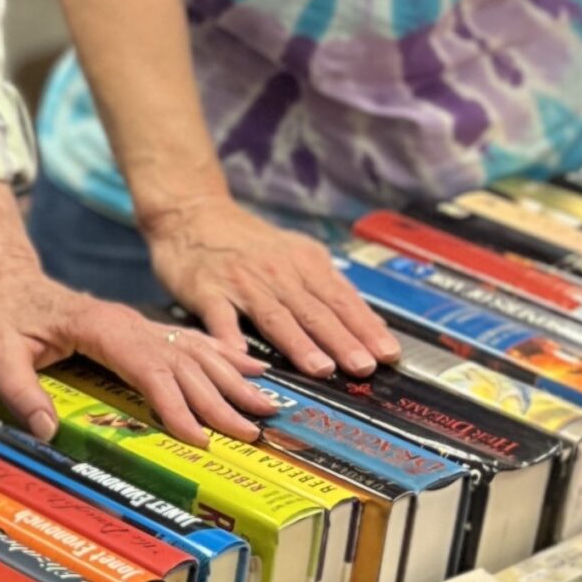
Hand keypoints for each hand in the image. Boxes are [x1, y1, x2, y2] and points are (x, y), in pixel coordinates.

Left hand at [0, 198, 274, 446]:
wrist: (6, 279)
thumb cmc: (1, 317)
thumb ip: (19, 391)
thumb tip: (47, 430)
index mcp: (99, 328)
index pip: (147, 368)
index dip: (176, 404)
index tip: (201, 436)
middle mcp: (127, 323)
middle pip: (182, 364)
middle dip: (219, 399)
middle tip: (253, 431)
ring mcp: (138, 323)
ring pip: (194, 351)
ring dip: (232, 378)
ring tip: (267, 403)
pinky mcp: (140, 328)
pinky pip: (188, 340)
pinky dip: (223, 354)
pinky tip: (250, 365)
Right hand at [143, 194, 402, 378]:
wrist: (193, 213)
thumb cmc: (250, 243)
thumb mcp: (296, 254)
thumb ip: (328, 288)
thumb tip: (372, 324)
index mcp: (303, 263)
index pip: (341, 299)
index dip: (365, 327)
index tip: (388, 354)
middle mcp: (277, 272)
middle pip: (314, 310)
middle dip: (342, 340)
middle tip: (364, 367)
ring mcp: (240, 282)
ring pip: (275, 316)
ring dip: (299, 343)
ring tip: (321, 368)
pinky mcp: (205, 289)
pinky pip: (220, 316)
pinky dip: (230, 336)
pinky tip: (241, 357)